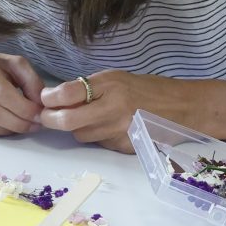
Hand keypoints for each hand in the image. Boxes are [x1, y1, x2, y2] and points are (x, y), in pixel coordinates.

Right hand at [0, 50, 43, 135]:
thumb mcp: (10, 64)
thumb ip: (30, 79)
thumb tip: (41, 102)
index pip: (1, 92)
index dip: (23, 108)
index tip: (39, 116)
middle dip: (16, 123)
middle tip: (32, 126)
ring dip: (6, 131)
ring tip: (20, 127)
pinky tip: (2, 126)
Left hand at [40, 70, 161, 152]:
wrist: (182, 108)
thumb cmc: (147, 89)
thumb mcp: (117, 78)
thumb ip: (89, 87)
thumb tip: (57, 97)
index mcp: (111, 86)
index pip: (68, 93)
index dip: (50, 97)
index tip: (44, 98)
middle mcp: (113, 109)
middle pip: (67, 121)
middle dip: (50, 119)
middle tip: (46, 116)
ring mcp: (119, 132)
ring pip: (81, 136)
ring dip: (76, 128)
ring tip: (89, 117)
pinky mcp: (125, 148)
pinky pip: (99, 144)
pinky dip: (97, 136)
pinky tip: (110, 127)